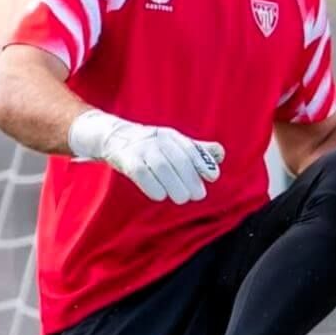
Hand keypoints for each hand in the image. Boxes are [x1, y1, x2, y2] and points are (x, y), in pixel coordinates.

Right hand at [68, 109, 224, 203]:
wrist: (115, 137)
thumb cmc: (151, 145)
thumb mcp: (174, 144)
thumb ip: (197, 150)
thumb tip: (220, 154)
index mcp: (171, 136)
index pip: (190, 149)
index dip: (202, 162)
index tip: (213, 176)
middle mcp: (157, 140)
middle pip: (177, 159)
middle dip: (190, 178)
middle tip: (197, 195)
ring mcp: (141, 149)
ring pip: (161, 167)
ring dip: (174, 185)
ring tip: (182, 198)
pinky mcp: (127, 160)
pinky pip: (141, 173)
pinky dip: (153, 186)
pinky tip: (160, 195)